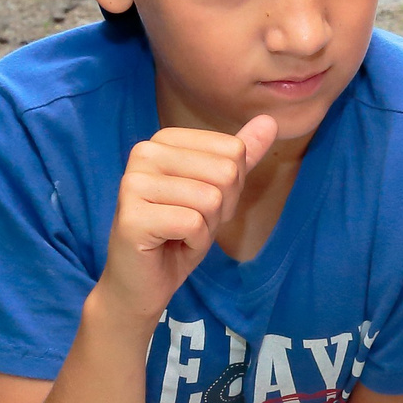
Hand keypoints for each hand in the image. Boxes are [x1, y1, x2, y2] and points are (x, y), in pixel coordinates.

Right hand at [95, 116, 278, 323]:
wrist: (143, 282)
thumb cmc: (179, 234)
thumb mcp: (218, 191)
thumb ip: (240, 155)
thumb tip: (270, 120)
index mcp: (163, 140)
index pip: (233, 151)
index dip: (230, 187)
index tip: (200, 204)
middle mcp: (144, 153)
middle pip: (225, 172)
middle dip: (220, 209)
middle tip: (191, 223)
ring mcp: (133, 183)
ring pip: (210, 199)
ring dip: (206, 228)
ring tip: (180, 234)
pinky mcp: (132, 216)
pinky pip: (193, 223)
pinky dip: (194, 243)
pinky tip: (172, 245)